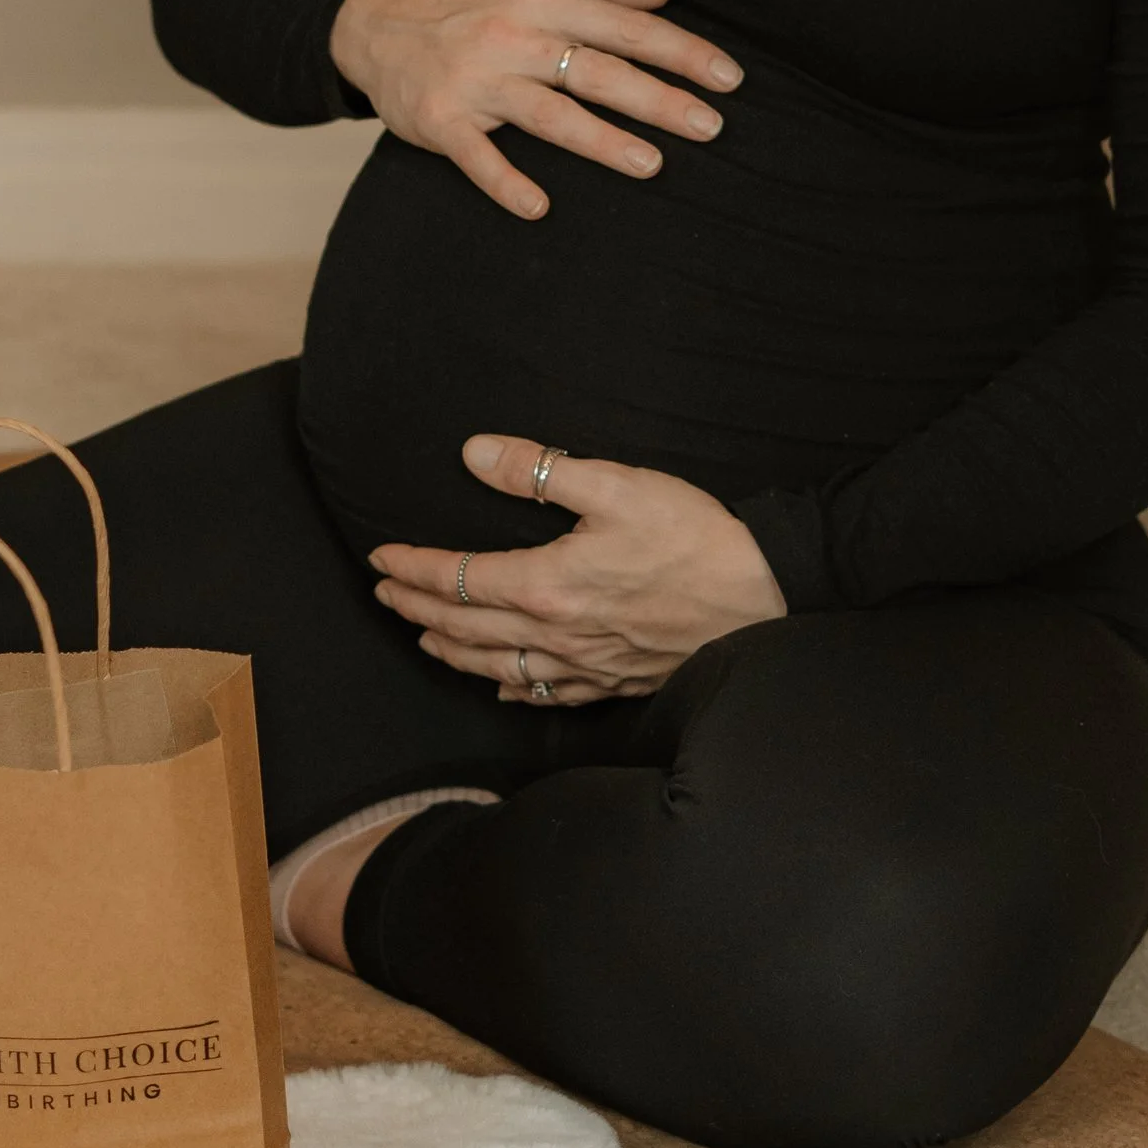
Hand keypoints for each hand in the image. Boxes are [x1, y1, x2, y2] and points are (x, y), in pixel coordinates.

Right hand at [328, 0, 741, 221]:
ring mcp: (476, 82)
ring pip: (550, 115)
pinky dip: (506, 181)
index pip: (626, 28)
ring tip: (653, 164)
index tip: (728, 77)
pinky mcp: (441, 121)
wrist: (371, 17)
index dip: (681, 52)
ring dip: (602, 141)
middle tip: (712, 126)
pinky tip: (539, 206)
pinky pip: (478, 157)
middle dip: (660, 100)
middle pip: (599, 72)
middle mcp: (513, 38)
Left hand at [370, 433, 785, 704]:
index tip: (381, 556)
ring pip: (497, 667)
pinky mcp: (615, 681)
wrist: (765, 597)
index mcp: (547, 586)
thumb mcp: (618, 484)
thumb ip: (541, 471)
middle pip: (465, 629)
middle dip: (415, 608)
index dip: (414, 567)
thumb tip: (474, 453)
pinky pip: (548, 694)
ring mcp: (585, 666)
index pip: (458, 580)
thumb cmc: (696, 539)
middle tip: (382, 594)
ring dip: (450, 651)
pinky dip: (512, 688)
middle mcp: (556, 636)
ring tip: (421, 636)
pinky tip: (502, 685)